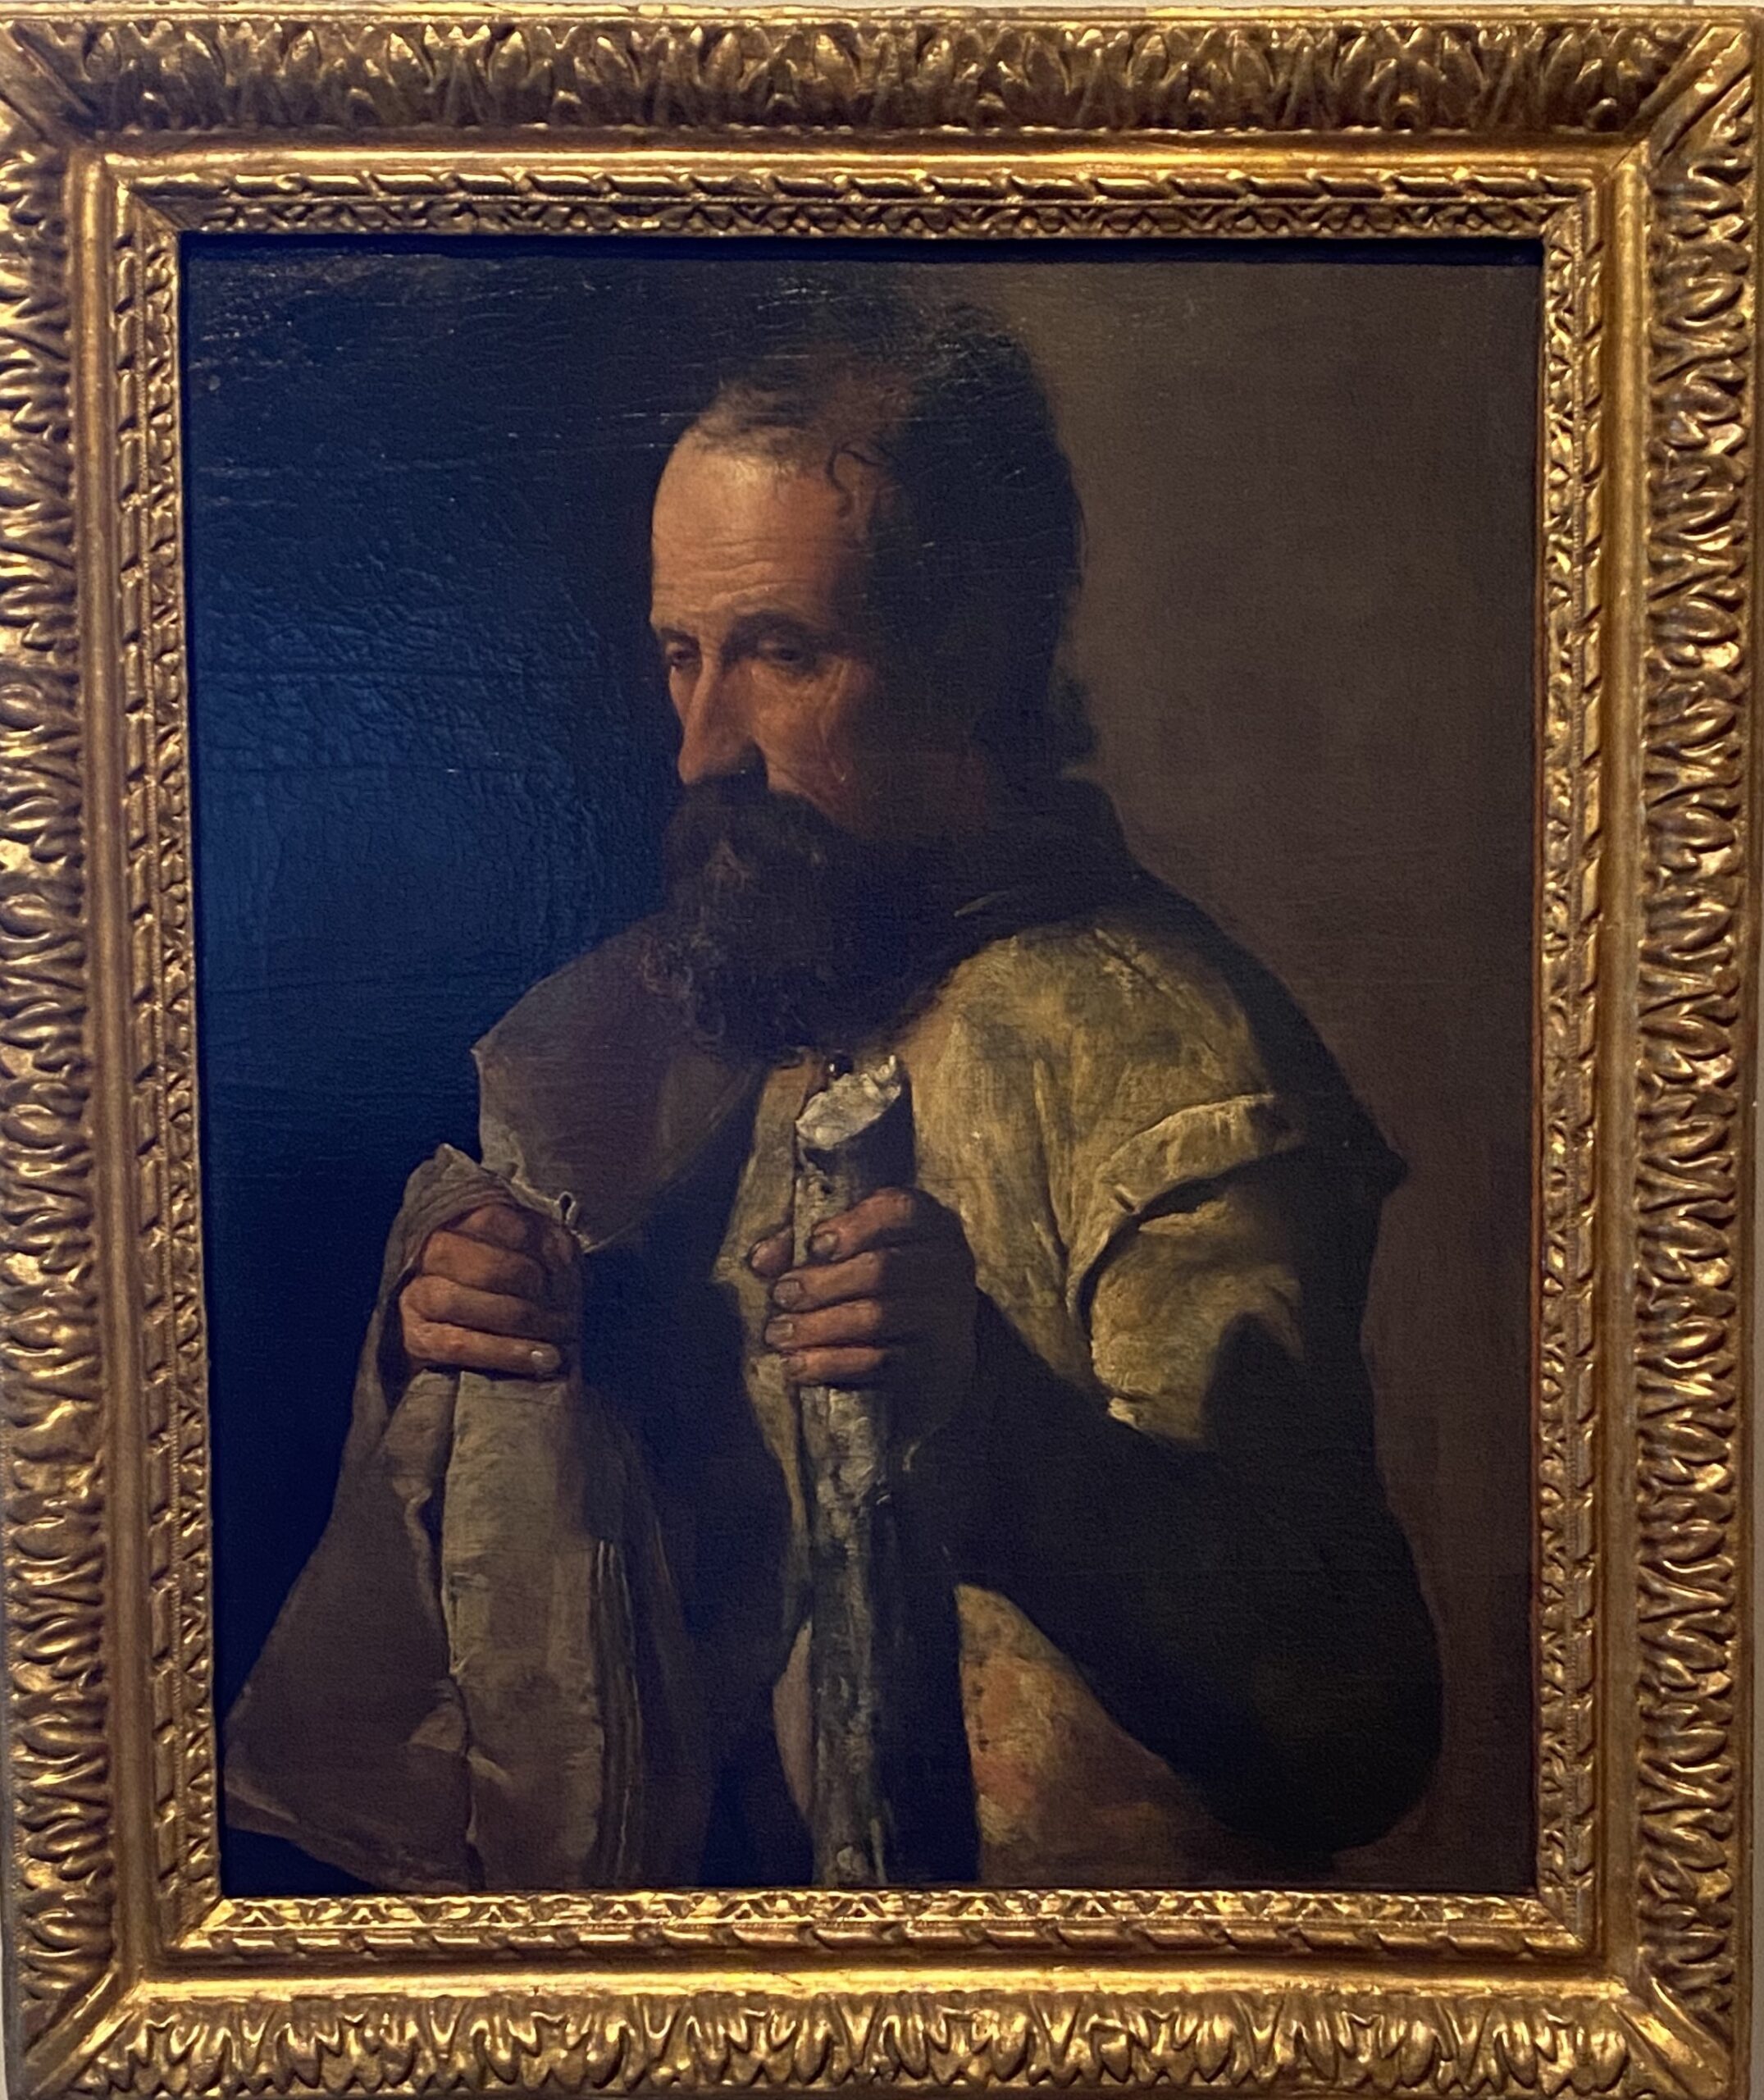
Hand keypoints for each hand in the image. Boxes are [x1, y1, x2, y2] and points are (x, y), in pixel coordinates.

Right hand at [398, 1201, 578, 1378]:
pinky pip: (456, 1344)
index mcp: (460, 1221)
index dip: (538, 1246)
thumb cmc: (515, 1293)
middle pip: (485, 1265)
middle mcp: (431, 1251)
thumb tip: (565, 1258)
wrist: (471, 1348)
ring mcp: (416, 1294)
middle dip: (535, 1292)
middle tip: (570, 1316)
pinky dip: (503, 1352)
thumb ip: (551, 1248)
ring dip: (519, 1323)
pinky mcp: (415, 1337)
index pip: (495, 1220)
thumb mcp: (537, 1259)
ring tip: (558, 1343)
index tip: (570, 1272)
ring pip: (460, 1302)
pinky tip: (538, 1359)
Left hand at [748, 1187, 977, 1440]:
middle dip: (823, 1283)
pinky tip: (799, 1365)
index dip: (856, 1225)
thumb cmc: (880, 1284)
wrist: (932, 1346)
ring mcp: (947, 1316)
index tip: (815, 1244)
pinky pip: (880, 1362)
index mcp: (928, 1223)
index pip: (900, 1210)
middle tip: (782, 1294)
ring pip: (878, 1317)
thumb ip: (804, 1246)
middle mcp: (947, 1265)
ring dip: (819, 1326)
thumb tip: (763, 1260)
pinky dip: (833, 1363)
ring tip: (779, 1333)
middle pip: (883, 1269)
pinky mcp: (935, 1363)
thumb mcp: (851, 1250)